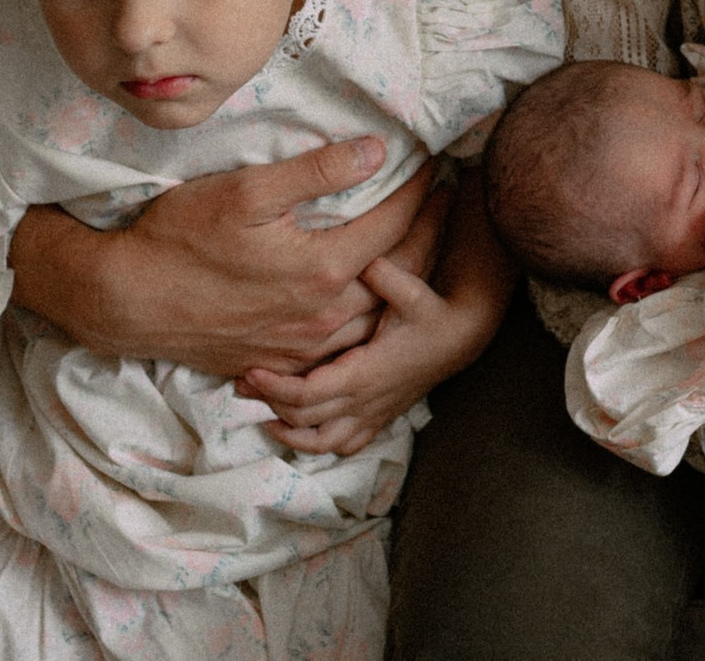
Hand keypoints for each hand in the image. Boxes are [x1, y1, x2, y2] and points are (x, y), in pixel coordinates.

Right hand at [10, 137, 440, 374]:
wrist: (124, 301)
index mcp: (324, 268)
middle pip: (401, 273)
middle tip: (448, 203)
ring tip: (419, 246)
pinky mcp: (281, 363)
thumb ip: (318, 171)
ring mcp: (304, 346)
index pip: (396, 223)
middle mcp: (324, 315)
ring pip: (378, 315)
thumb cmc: (179, 237)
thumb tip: (377, 151)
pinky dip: (368, 318)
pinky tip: (369, 298)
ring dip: (405, 280)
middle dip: (430, 234)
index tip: (437, 163)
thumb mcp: (247, 189)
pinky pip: (344, 346)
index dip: (421, 189)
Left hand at [240, 182, 510, 454]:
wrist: (462, 336)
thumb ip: (386, 276)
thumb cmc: (432, 311)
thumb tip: (363, 259)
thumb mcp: (413, 290)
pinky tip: (300, 430)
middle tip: (242, 381)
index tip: (250, 371)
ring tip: (264, 415)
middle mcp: (365, 401)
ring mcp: (372, 413)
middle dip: (269, 403)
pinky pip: (343, 446)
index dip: (273, 388)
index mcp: (364, 374)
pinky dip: (317, 444)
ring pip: (321, 442)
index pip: (306, 395)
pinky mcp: (380, 417)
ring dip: (289, 433)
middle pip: (303, 419)